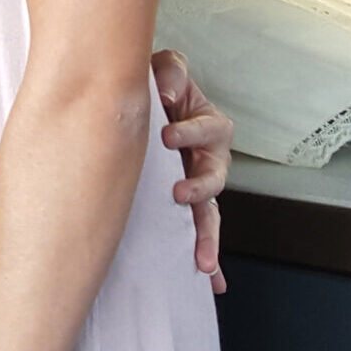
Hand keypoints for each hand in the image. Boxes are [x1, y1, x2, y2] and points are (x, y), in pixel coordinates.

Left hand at [152, 48, 230, 291]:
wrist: (135, 104)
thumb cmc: (154, 85)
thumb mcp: (164, 68)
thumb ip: (169, 73)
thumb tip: (167, 91)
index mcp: (207, 126)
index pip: (209, 129)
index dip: (191, 132)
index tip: (168, 135)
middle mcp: (208, 159)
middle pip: (214, 177)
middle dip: (200, 188)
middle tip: (179, 193)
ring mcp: (196, 184)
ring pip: (208, 213)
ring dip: (207, 237)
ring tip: (202, 260)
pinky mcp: (181, 205)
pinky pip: (196, 233)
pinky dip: (204, 256)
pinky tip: (211, 281)